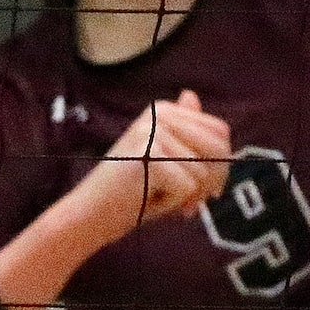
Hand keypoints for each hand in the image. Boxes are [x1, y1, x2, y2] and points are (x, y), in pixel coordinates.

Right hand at [72, 90, 231, 245]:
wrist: (89, 214)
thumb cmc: (131, 192)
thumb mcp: (165, 159)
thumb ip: (184, 132)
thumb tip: (191, 94)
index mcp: (164, 110)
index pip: (220, 132)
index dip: (220, 165)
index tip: (203, 190)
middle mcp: (159, 114)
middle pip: (219, 149)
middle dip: (210, 183)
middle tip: (188, 205)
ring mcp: (152, 131)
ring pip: (204, 172)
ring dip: (186, 197)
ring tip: (155, 196)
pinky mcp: (148, 154)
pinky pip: (186, 188)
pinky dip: (171, 203)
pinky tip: (146, 199)